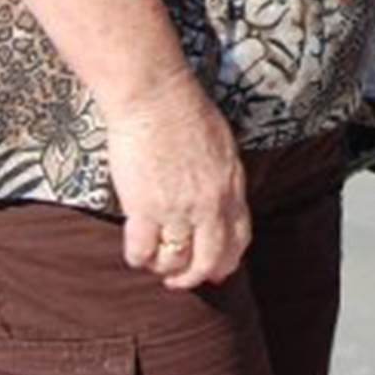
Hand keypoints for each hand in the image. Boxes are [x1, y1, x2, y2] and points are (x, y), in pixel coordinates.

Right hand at [102, 70, 251, 289]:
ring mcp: (179, 208)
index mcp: (231, 185)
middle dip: (194, 277)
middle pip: (210, 260)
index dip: (227, 260)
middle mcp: (210, 203)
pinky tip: (134, 248)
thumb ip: (223, 177)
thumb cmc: (184, 109)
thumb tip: (219, 200)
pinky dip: (138, 257)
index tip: (215, 270)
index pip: (239, 237)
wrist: (155, 94)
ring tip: (153, 261)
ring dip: (163, 268)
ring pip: (175, 261)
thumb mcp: (222, 145)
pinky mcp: (145, 208)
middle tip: (178, 280)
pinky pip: (142, 252)